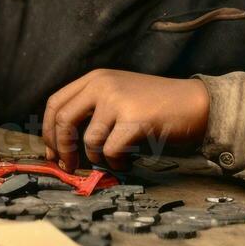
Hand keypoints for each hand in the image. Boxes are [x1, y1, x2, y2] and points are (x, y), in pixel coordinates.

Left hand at [41, 69, 209, 170]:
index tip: (51, 152)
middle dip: (61, 149)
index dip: (48, 131)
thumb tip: (61, 144)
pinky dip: (116, 163)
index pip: (55, 103)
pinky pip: (111, 151)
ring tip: (114, 160)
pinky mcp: (134, 120)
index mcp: (95, 78)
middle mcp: (102, 85)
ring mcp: (118, 101)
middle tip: (69, 167)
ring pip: (88, 141)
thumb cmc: (156, 106)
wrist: (196, 103)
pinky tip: (128, 160)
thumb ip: (91, 110)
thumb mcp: (118, 95)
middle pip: (62, 120)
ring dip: (97, 159)